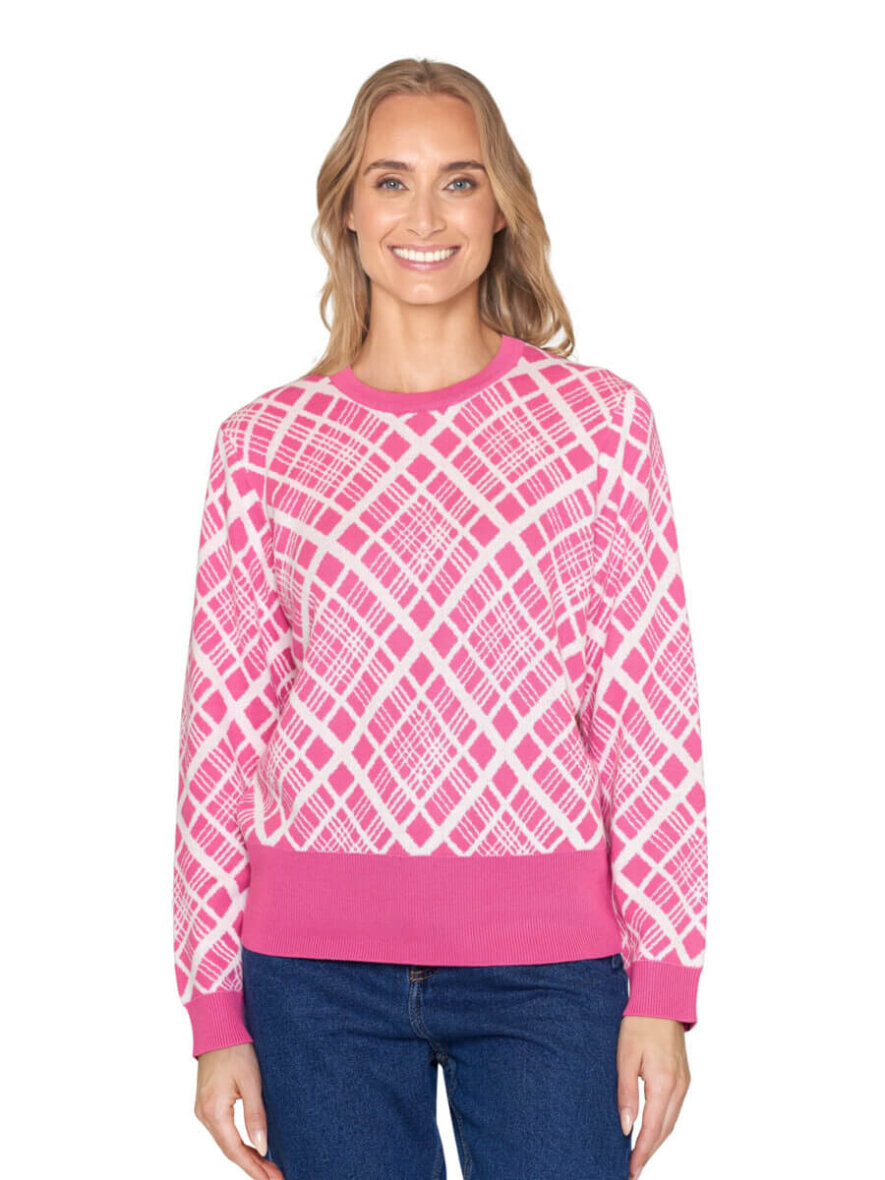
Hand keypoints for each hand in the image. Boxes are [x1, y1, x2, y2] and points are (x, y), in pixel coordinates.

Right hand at [194, 1042, 284, 1179]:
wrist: (218, 1028)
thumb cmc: (236, 1049)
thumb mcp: (251, 1081)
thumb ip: (255, 1115)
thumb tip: (262, 1148)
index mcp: (214, 1111)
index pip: (235, 1151)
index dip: (254, 1169)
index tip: (273, 1179)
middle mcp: (204, 1115)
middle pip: (230, 1150)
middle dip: (253, 1167)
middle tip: (275, 1177)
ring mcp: (203, 1110)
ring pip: (226, 1143)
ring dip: (246, 1157)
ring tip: (268, 1169)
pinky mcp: (208, 1104)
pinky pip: (223, 1132)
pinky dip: (238, 1144)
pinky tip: (252, 1149)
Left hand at [617, 1016, 690, 1178]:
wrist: (661, 999)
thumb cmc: (640, 1023)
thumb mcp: (625, 1057)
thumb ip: (626, 1093)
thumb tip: (626, 1127)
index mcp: (663, 1083)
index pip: (652, 1129)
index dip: (641, 1152)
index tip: (631, 1169)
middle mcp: (678, 1087)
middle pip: (664, 1130)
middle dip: (649, 1152)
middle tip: (633, 1169)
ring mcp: (684, 1082)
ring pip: (671, 1121)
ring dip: (656, 1140)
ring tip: (640, 1155)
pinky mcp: (683, 1077)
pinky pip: (674, 1109)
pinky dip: (663, 1124)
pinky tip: (652, 1129)